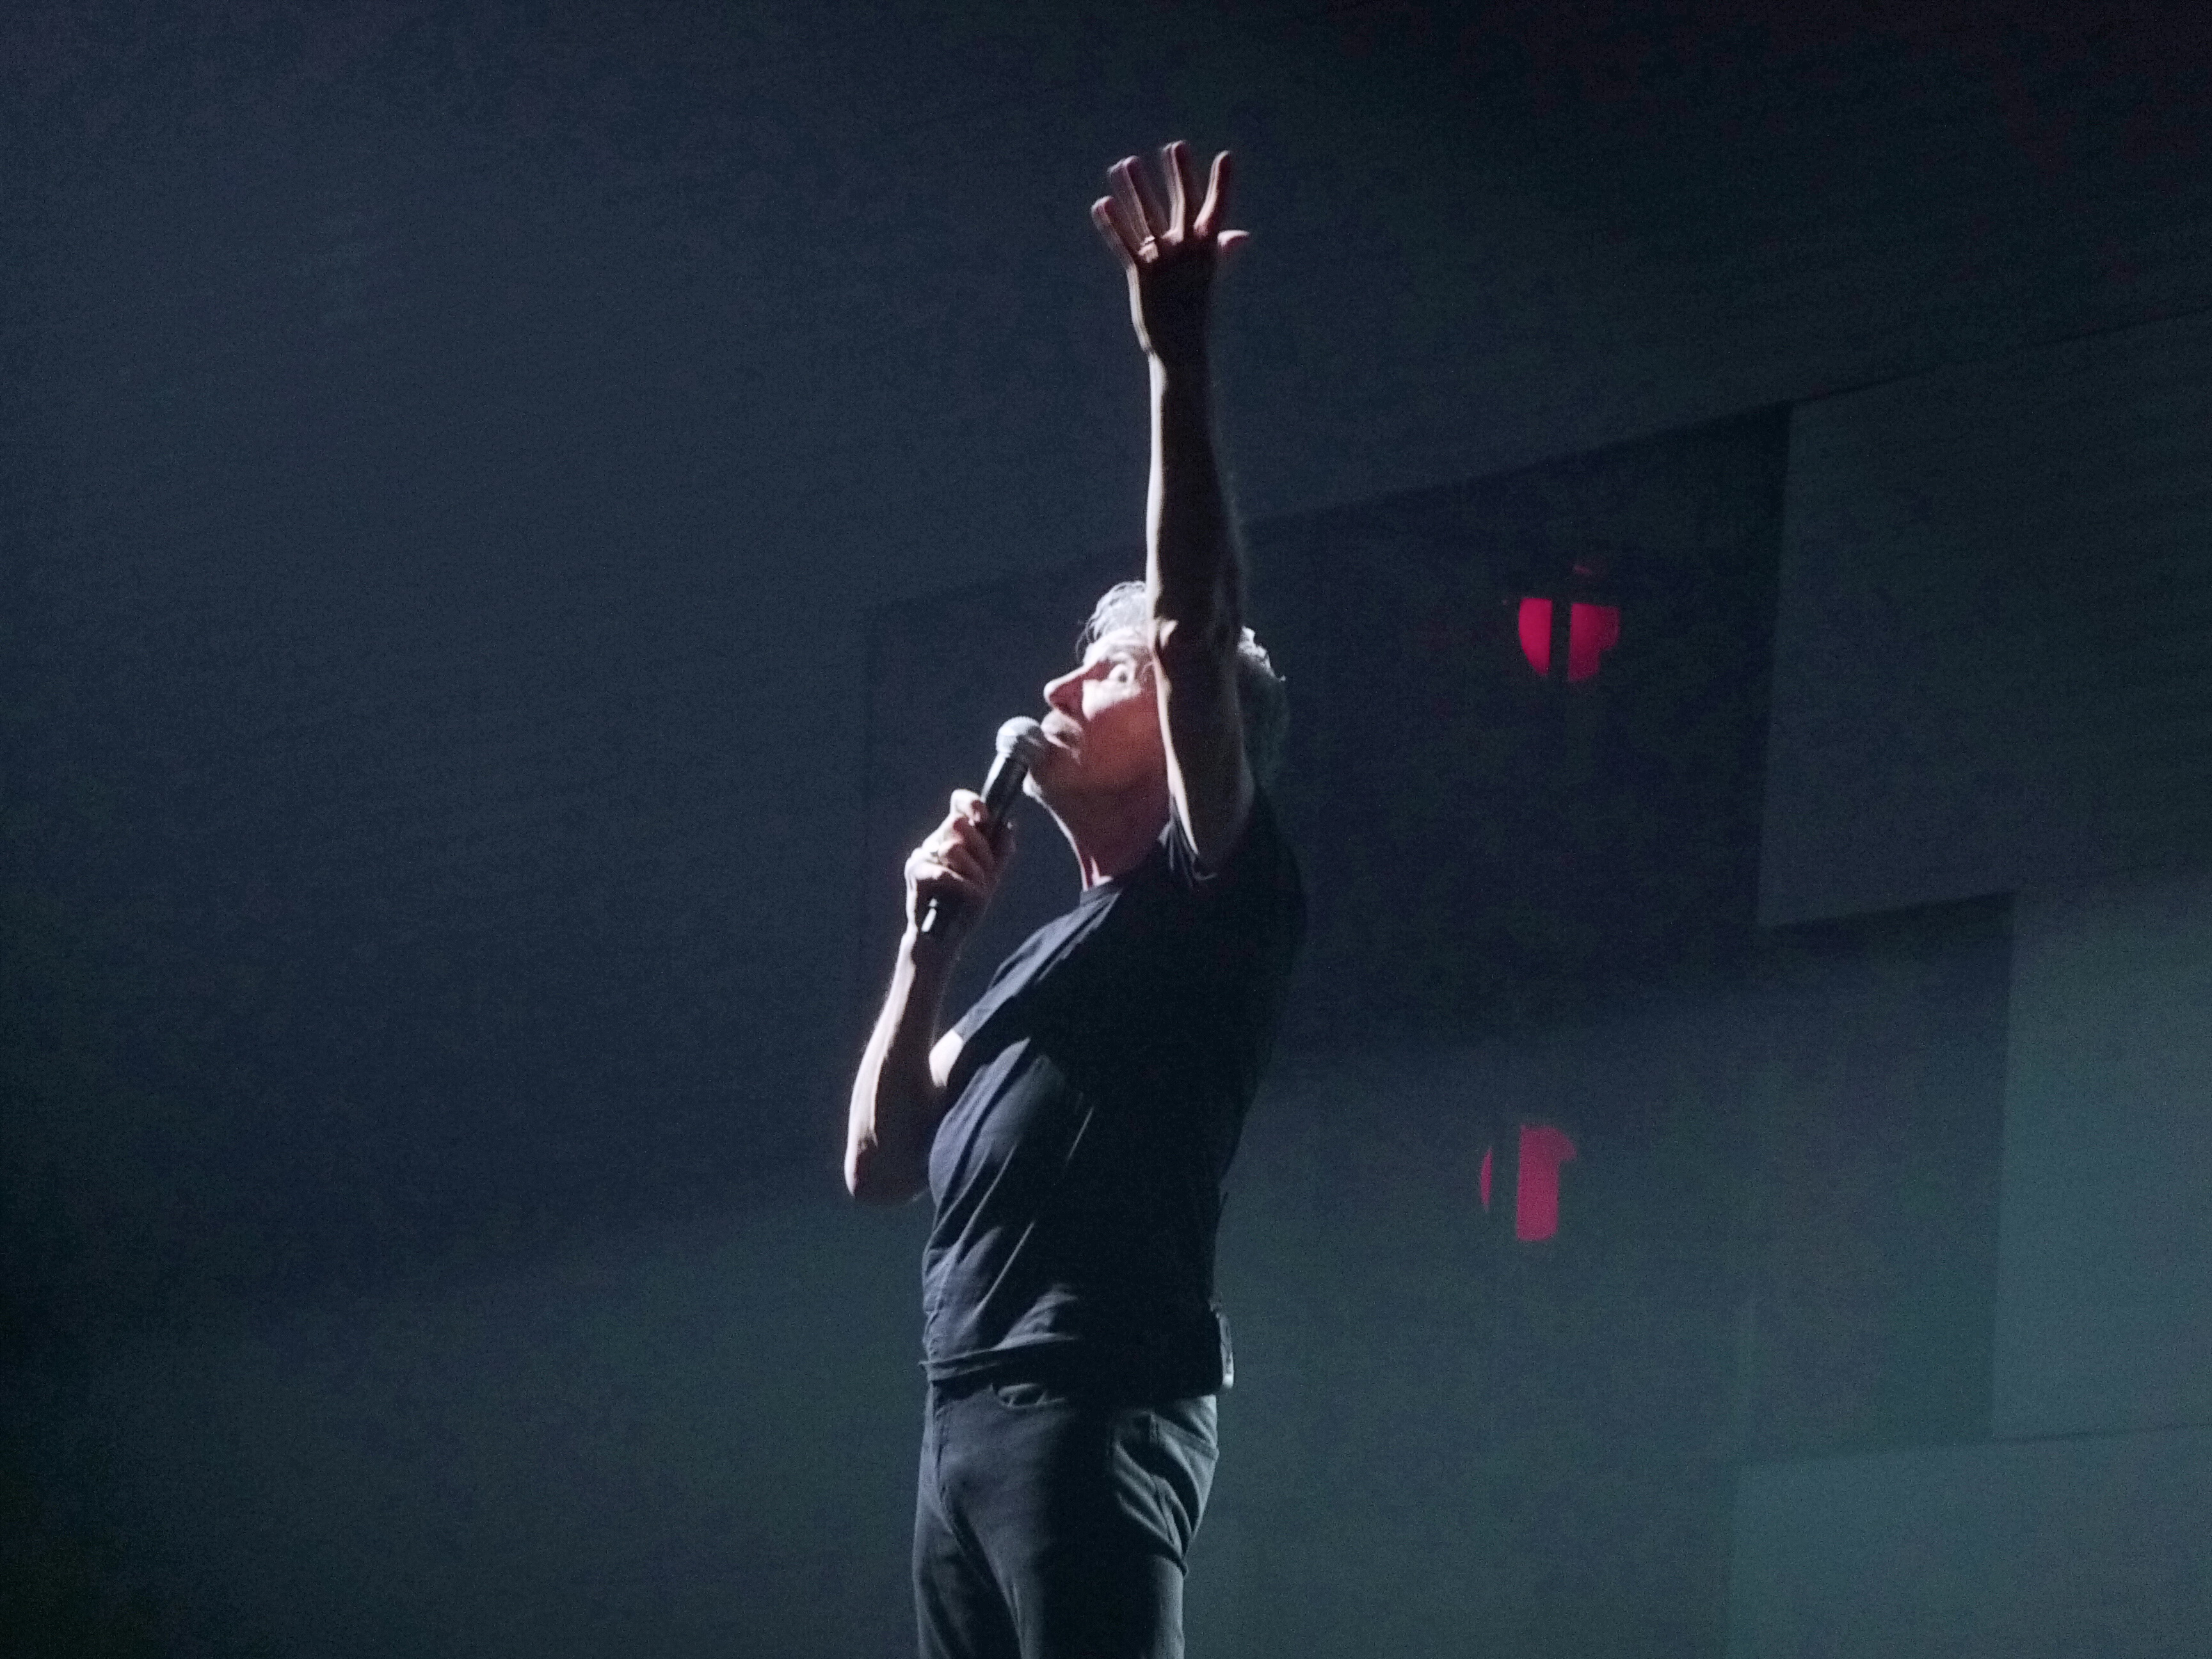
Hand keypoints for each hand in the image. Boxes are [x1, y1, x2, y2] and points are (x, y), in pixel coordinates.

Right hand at [903, 790, 1015, 941]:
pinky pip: (943, 871)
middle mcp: (936, 841)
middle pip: (958, 824)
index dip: (971, 803)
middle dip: (981, 849)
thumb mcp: (991, 876)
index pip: (958, 803)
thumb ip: (1001, 850)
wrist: (945, 937)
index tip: (985, 817)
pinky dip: (962, 885)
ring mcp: (922, 855)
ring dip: (974, 871)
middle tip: (987, 872)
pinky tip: (970, 895)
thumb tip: (1008, 825)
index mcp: (954, 836)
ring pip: (952, 848)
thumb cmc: (966, 905)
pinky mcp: (915, 873)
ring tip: (977, 888)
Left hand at [1091, 141, 1246, 368]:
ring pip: (1147, 217)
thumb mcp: (1207, 277)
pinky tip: (1102, 203)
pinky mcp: (1141, 274)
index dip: (1221, 184)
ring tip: (1124, 163)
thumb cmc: (1195, 311)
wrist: (1180, 349)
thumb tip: (1240, 236)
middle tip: (1176, 146)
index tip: (1226, 157)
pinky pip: (1124, 244)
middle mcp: (1187, 253)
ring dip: (1135, 189)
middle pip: (1182, 205)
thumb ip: (1218, 250)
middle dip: (1179, 175)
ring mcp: (1164, 262)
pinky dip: (1112, 224)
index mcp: (1207, 252)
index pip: (1216, 210)